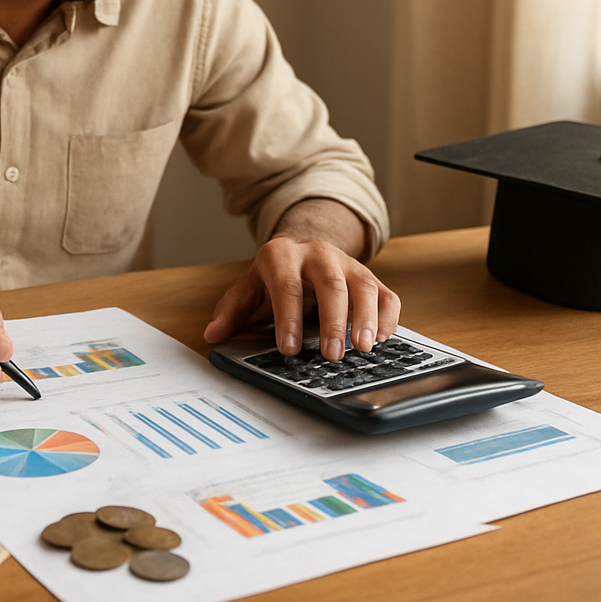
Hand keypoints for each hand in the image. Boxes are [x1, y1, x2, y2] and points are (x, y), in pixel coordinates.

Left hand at [202, 236, 399, 360]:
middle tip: (331, 355)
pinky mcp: (369, 276)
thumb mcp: (249, 288)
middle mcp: (318, 254)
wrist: (303, 246)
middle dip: (333, 320)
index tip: (289, 349)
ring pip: (364, 285)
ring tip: (364, 348)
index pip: (286, 286)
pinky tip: (383, 339)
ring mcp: (347, 264)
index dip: (288, 318)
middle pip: (330, 283)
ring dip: (366, 317)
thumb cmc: (275, 275)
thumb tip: (213, 335)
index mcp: (282, 256)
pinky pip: (386, 294)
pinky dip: (388, 316)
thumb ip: (232, 311)